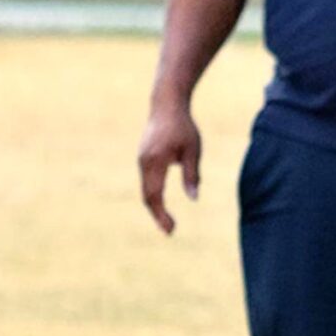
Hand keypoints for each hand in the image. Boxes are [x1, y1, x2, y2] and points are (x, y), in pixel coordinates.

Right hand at [137, 104, 202, 234]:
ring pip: (145, 190)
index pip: (155, 195)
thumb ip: (192, 174)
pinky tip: (162, 204)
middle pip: (147, 197)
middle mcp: (144, 163)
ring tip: (167, 222)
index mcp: (156, 162)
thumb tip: (194, 198)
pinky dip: (153, 195)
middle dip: (158, 215)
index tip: (171, 229)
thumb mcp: (192, 150)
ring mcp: (141, 160)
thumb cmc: (183, 126)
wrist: (166, 104)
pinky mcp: (143, 158)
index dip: (161, 214)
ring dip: (155, 207)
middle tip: (170, 231)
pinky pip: (146, 182)